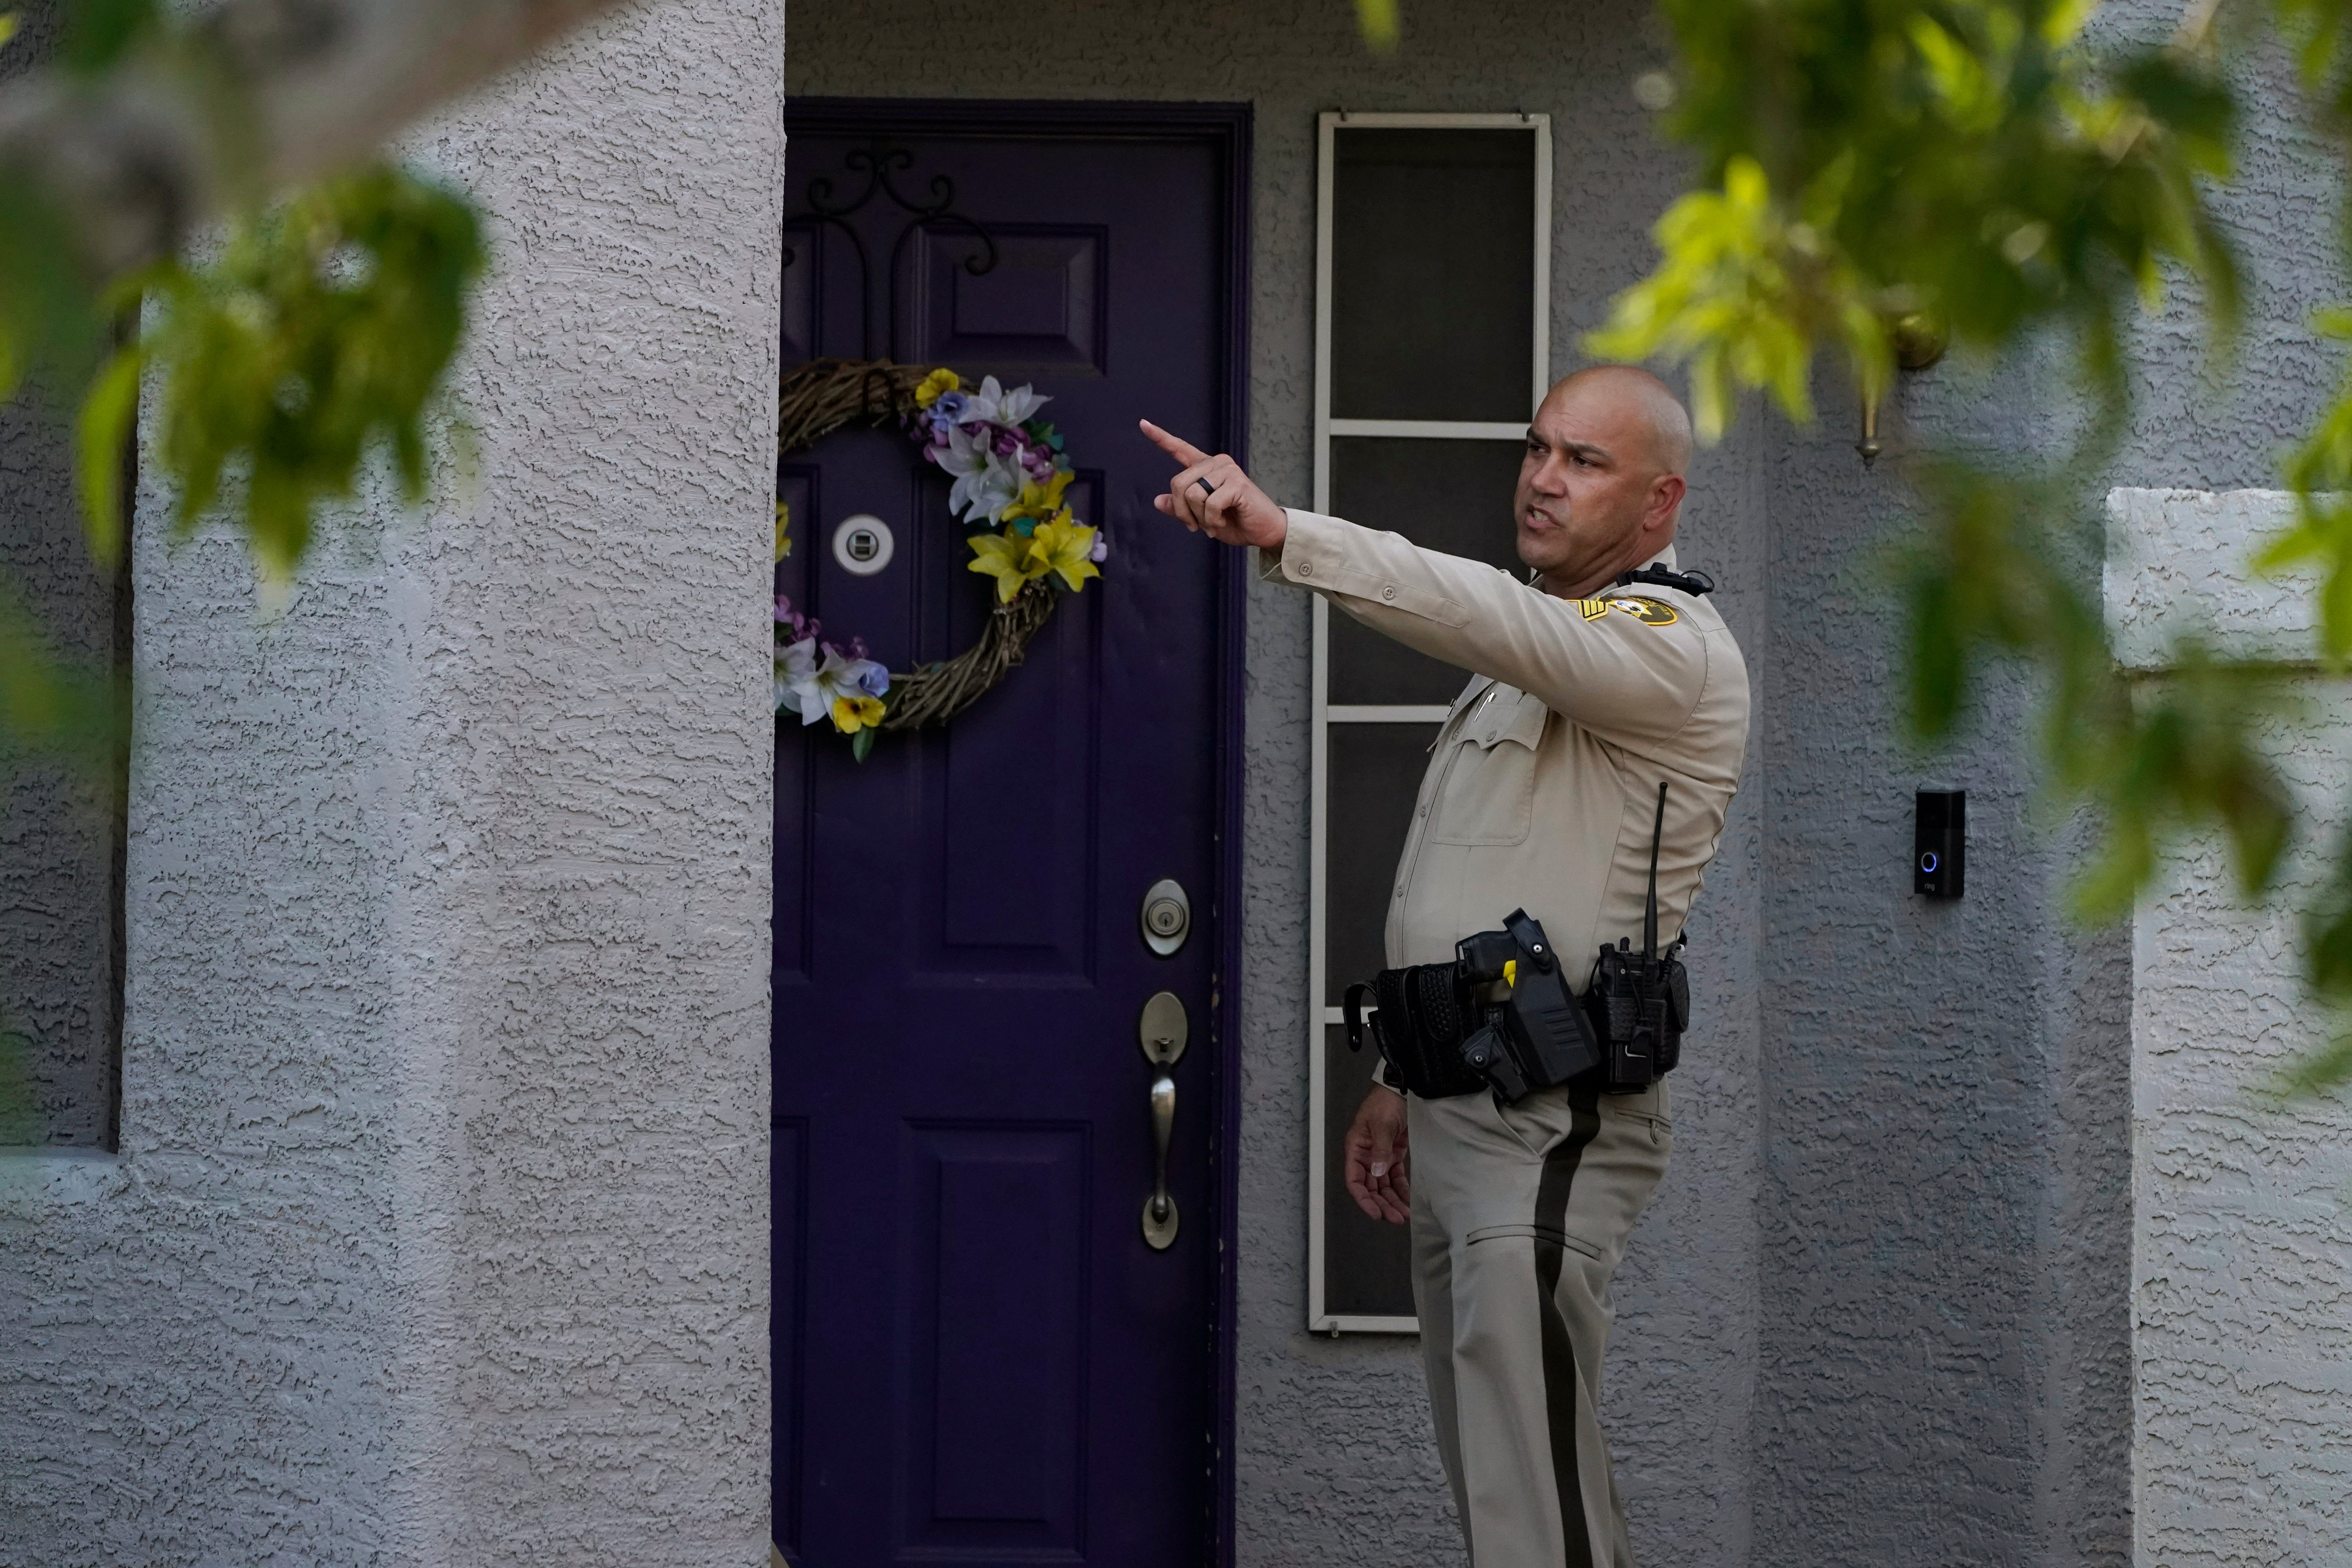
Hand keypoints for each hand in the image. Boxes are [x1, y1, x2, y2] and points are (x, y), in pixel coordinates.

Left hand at [1140, 420, 1288, 549]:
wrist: (1263, 531)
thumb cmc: (1235, 522)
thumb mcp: (1201, 518)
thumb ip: (1181, 509)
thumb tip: (1157, 501)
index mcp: (1206, 467)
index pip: (1180, 449)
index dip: (1161, 438)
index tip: (1143, 424)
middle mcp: (1216, 463)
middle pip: (1178, 483)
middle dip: (1183, 511)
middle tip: (1196, 525)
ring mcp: (1227, 470)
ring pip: (1193, 494)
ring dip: (1200, 518)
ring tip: (1215, 523)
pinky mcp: (1237, 483)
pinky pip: (1210, 504)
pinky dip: (1212, 520)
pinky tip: (1222, 522)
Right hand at [1342, 1084, 1410, 1223]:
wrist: (1401, 1090)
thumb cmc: (1385, 1103)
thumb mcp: (1381, 1125)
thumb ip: (1380, 1150)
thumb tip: (1377, 1173)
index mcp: (1355, 1149)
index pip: (1354, 1181)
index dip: (1363, 1199)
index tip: (1375, 1214)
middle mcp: (1365, 1157)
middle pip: (1370, 1188)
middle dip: (1382, 1205)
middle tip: (1396, 1219)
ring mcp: (1380, 1157)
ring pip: (1383, 1186)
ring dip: (1393, 1201)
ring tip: (1405, 1215)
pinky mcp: (1394, 1156)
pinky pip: (1396, 1178)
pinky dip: (1401, 1190)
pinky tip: (1408, 1202)